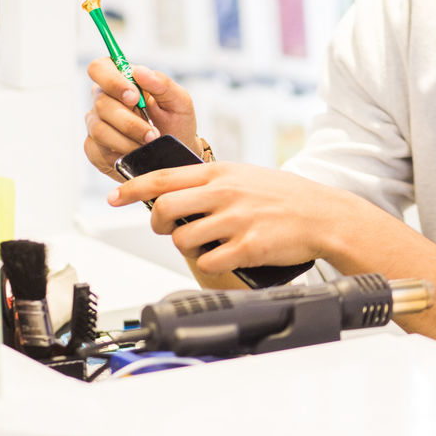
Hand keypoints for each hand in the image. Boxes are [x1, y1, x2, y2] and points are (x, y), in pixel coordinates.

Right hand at [84, 59, 198, 178]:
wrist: (176, 156)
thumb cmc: (176, 123)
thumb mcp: (179, 101)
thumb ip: (162, 83)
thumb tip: (138, 71)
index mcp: (122, 80)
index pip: (100, 68)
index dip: (112, 81)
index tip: (134, 97)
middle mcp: (104, 100)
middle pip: (101, 102)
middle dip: (130, 121)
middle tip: (153, 133)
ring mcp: (96, 124)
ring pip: (99, 129)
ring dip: (128, 139)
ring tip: (149, 144)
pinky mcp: (94, 149)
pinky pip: (97, 150)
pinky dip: (121, 154)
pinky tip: (135, 154)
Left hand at [107, 162, 348, 273]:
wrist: (322, 214)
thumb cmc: (283, 196)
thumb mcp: (244, 175)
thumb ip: (211, 181)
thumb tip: (174, 192)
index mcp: (220, 172)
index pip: (164, 177)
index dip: (132, 187)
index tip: (113, 196)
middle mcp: (224, 192)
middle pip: (164, 210)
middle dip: (158, 225)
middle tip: (168, 229)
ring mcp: (235, 220)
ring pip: (183, 239)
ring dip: (186, 246)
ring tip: (206, 242)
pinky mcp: (247, 246)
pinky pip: (208, 261)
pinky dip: (210, 263)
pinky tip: (224, 256)